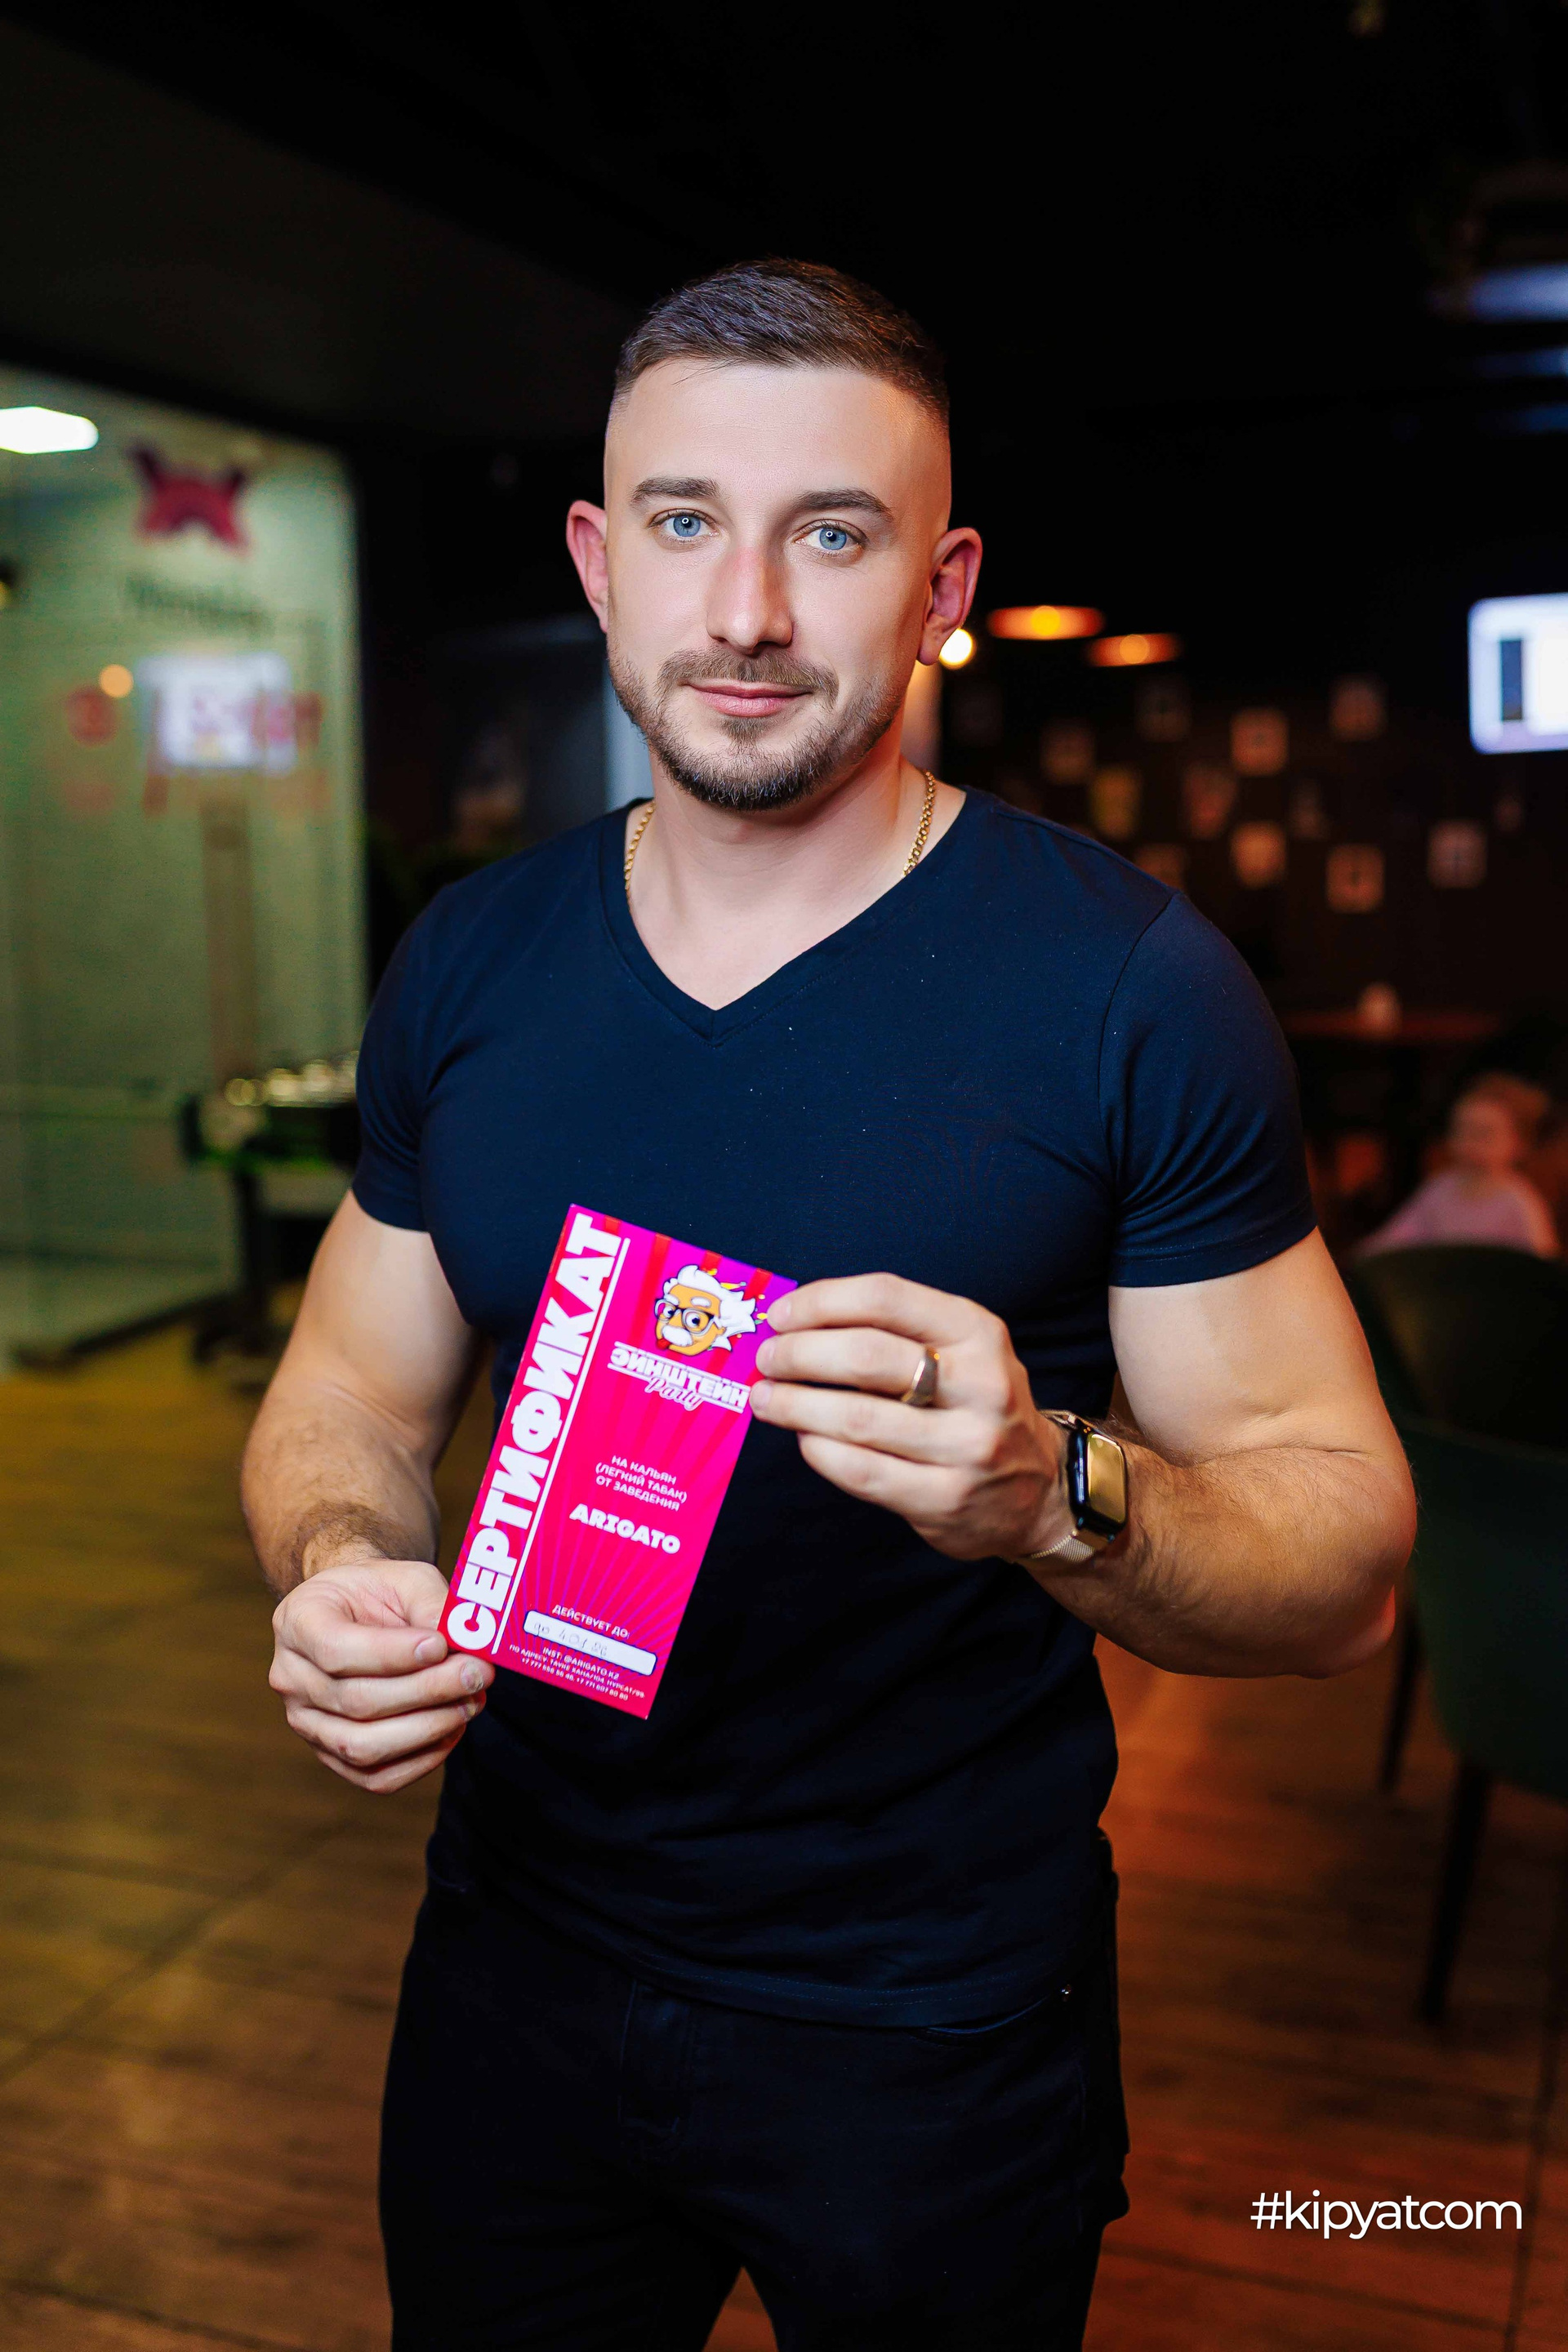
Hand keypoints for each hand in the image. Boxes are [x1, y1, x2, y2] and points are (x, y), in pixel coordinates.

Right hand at [268, 1558, 493, 1793]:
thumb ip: (432, 1605)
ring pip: (363, 1747)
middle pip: (356, 1701)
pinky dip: (421, 1759)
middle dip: (426, 1691)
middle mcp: (291, 1677)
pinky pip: (375, 1777)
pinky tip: (453, 1728)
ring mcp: (306, 1722)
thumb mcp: (406, 1578)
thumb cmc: (381, 1593)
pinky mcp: (332, 1755)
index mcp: (298, 1622)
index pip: (336, 1650)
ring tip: (471, 1701)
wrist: (359, 1614)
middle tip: (477, 1673)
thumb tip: (466, 1641)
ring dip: (428, 1728)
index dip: (391, 1654)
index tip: (440, 1645)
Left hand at [751, 1273, 1068, 1561]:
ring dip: (795, 1405)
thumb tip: (797, 1324)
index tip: (780, 1315)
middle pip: (865, 1357)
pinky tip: (805, 1438)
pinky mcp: (946, 1498)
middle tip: (767, 1360)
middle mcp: (981, 1384)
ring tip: (766, 1399)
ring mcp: (967, 1446)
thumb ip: (894, 1333)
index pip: (885, 1298)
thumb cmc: (976, 1405)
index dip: (821, 1302)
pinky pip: (861, 1471)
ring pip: (856, 1418)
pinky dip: (819, 1450)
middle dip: (799, 1354)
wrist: (1039, 1490)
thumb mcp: (961, 1351)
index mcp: (979, 1332)